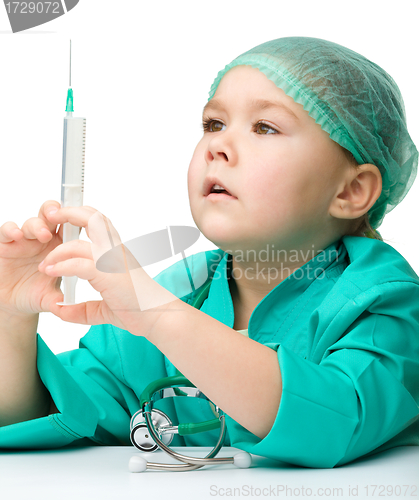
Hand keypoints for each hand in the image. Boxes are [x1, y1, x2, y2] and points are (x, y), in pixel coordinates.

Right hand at [0, 200, 66, 317]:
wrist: (15, 303)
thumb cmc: (37, 294)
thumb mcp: (51, 298)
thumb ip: (60, 300)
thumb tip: (70, 306)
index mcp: (61, 246)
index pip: (70, 225)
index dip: (74, 218)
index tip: (79, 220)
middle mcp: (43, 239)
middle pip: (51, 215)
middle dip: (55, 211)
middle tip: (57, 217)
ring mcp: (24, 240)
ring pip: (32, 222)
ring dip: (38, 225)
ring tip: (43, 235)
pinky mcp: (5, 245)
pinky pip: (6, 231)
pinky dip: (11, 230)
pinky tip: (16, 236)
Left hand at [38, 206, 178, 336]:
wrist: (157, 315)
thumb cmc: (138, 308)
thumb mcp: (104, 308)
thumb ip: (82, 308)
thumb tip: (61, 309)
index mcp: (116, 252)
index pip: (98, 223)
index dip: (79, 216)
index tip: (60, 221)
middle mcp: (115, 251)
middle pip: (92, 217)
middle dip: (68, 212)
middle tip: (50, 217)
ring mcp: (112, 260)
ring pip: (79, 242)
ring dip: (57, 252)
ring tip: (46, 264)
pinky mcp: (108, 274)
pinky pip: (79, 264)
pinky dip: (62, 266)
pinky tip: (52, 272)